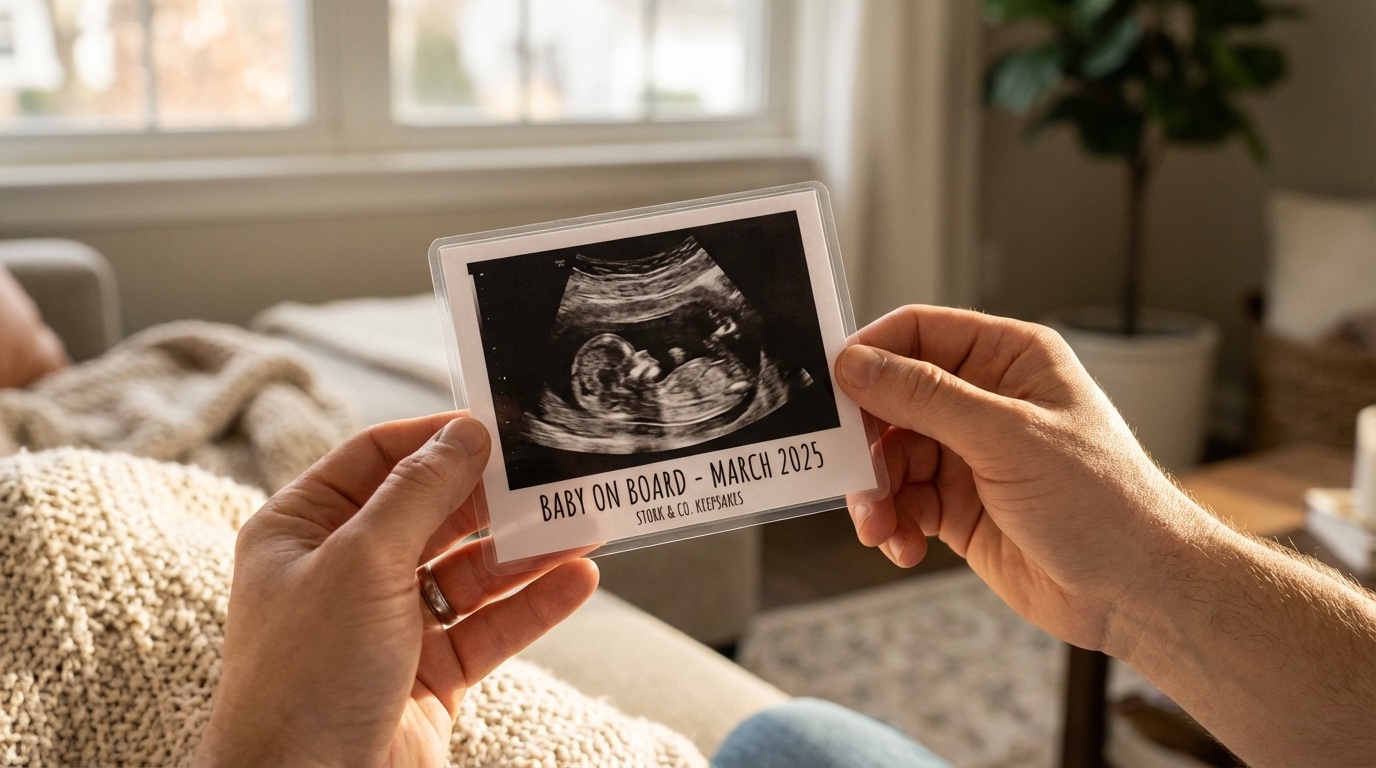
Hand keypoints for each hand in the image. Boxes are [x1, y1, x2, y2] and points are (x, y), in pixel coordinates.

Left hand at [195, 413, 598, 766]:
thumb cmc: (306, 677)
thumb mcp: (361, 563)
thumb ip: (419, 494)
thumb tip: (464, 434)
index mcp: (302, 530)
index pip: (376, 458)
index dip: (435, 438)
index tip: (497, 424)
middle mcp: (344, 571)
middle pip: (433, 512)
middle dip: (493, 496)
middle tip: (553, 471)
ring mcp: (389, 623)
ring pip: (470, 571)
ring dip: (525, 550)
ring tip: (583, 523)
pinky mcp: (430, 672)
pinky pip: (489, 625)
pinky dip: (532, 604)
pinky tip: (577, 579)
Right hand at [835, 305, 1204, 651]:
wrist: (1137, 592)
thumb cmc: (1103, 501)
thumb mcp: (1008, 437)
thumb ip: (926, 397)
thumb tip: (856, 366)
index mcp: (1009, 359)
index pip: (920, 334)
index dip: (872, 355)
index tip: (833, 388)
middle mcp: (985, 401)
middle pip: (893, 399)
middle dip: (867, 440)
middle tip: (853, 472)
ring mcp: (969, 455)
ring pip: (890, 457)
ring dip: (875, 492)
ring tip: (879, 526)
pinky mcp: (958, 507)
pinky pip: (902, 503)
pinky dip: (893, 525)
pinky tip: (904, 547)